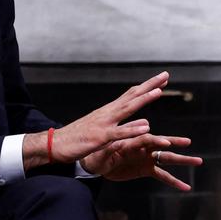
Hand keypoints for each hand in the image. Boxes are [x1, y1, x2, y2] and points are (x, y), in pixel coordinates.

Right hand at [25, 72, 168, 168]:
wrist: (55, 144)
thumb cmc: (78, 138)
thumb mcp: (104, 130)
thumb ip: (123, 127)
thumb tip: (144, 123)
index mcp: (109, 111)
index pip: (131, 95)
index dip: (147, 87)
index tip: (162, 80)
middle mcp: (108, 113)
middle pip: (132, 96)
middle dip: (150, 86)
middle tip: (166, 75)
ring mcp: (104, 124)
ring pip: (127, 109)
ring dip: (143, 100)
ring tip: (159, 92)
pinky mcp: (99, 138)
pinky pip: (118, 133)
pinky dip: (132, 130)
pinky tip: (145, 127)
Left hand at [81, 134, 202, 190]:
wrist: (97, 165)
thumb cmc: (99, 153)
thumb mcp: (105, 150)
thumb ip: (114, 146)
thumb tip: (116, 143)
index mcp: (134, 141)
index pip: (148, 139)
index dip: (157, 141)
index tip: (167, 144)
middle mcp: (144, 148)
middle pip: (163, 145)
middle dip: (177, 144)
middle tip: (189, 143)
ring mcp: (148, 159)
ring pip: (168, 159)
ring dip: (183, 160)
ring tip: (199, 161)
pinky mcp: (147, 170)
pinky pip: (164, 176)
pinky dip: (175, 182)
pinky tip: (186, 187)